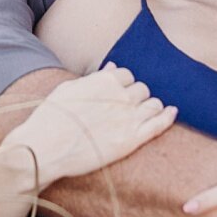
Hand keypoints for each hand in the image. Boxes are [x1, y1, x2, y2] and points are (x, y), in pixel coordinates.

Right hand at [4, 64, 176, 186]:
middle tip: (126, 107)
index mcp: (104, 80)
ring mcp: (129, 118)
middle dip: (135, 96)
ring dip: (150, 106)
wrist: (45, 148)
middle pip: (141, 89)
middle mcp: (120, 96)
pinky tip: (172, 112)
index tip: (117, 94)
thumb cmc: (51, 118)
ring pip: (153, 104)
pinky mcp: (132, 140)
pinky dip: (168, 116)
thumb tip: (112, 68)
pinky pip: (159, 124)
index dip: (122, 84)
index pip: (127, 75)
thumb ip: (94, 78)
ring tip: (144, 113)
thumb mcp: (69, 89)